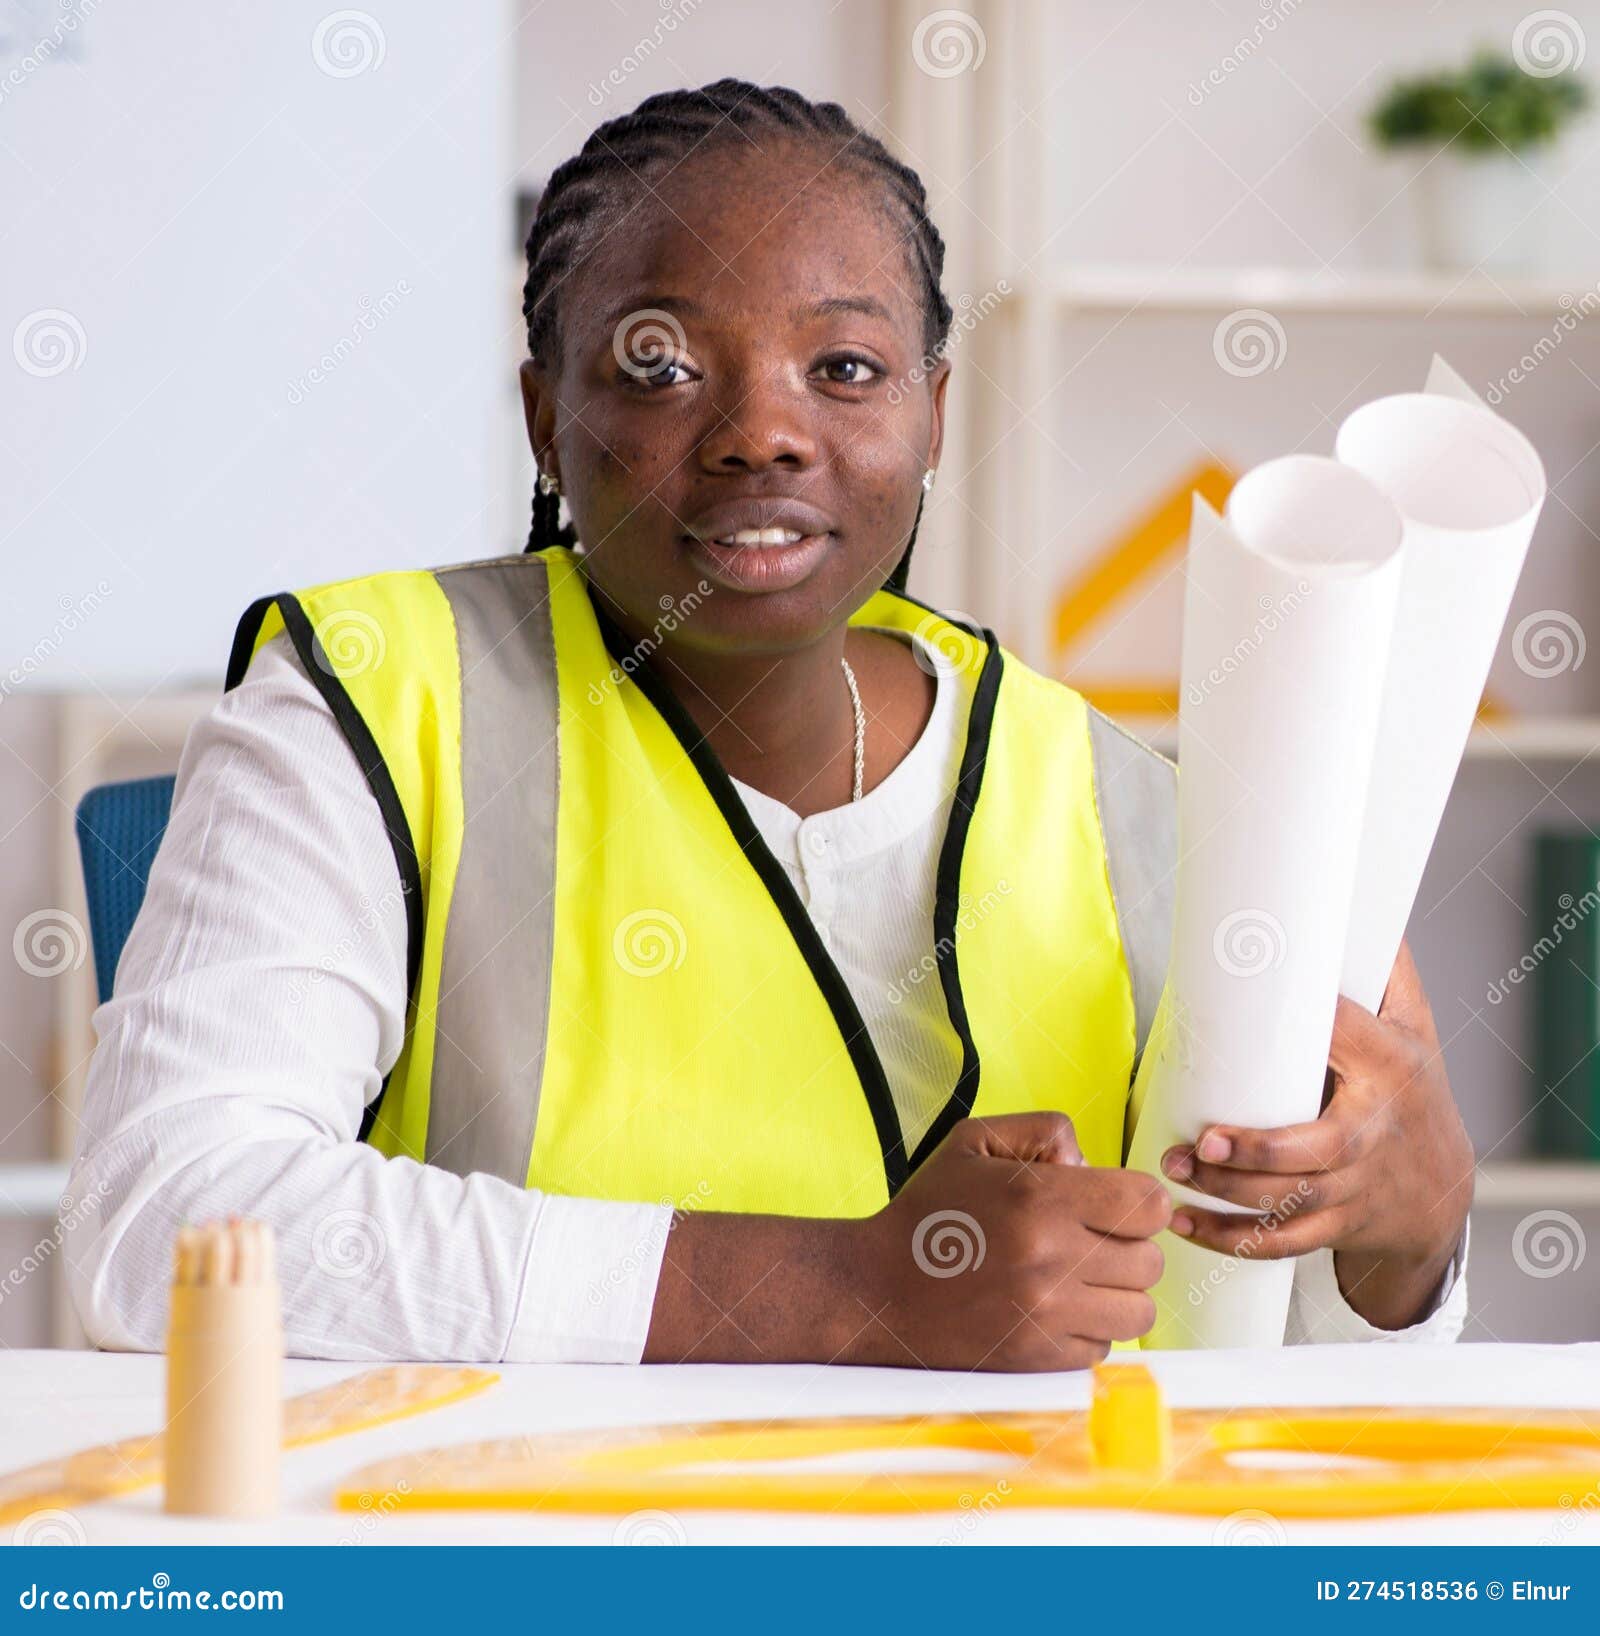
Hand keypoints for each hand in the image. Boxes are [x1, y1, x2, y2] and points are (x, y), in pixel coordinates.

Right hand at [644, 1111, 1170, 1369]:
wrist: (876, 1291)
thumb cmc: (928, 1214)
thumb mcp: (972, 1142)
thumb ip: (1043, 1132)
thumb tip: (1094, 1166)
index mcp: (1040, 1199)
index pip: (1147, 1205)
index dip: (1138, 1201)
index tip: (1115, 1204)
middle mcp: (1052, 1260)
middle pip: (1149, 1261)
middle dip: (1127, 1246)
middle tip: (1090, 1240)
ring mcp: (1048, 1316)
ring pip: (1138, 1311)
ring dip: (1117, 1293)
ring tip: (1079, 1278)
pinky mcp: (1041, 1360)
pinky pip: (1104, 1348)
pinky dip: (1089, 1330)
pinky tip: (1054, 1309)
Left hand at [1157, 940, 1473, 1329]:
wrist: (1440, 1191)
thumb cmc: (1411, 1093)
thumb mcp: (1413, 1028)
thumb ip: (1384, 972)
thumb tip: (1362, 902)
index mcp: (1387, 1068)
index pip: (1345, 1037)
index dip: (1310, 1024)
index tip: (1251, 1010)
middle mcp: (1371, 1133)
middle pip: (1313, 1151)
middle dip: (1252, 1150)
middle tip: (1198, 1140)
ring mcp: (1353, 1187)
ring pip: (1289, 1200)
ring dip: (1227, 1191)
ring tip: (1175, 1168)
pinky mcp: (1333, 1225)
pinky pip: (1278, 1242)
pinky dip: (1228, 1239)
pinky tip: (1183, 1222)